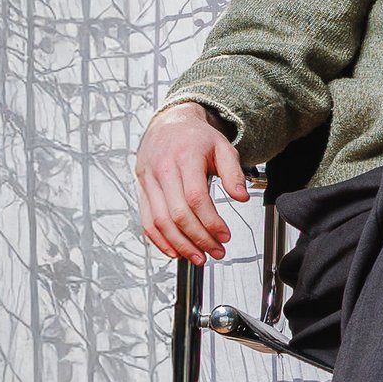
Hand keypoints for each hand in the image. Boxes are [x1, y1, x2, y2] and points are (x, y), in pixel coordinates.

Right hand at [136, 103, 248, 266]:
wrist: (169, 123)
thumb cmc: (196, 137)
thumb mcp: (223, 147)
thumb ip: (233, 172)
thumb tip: (240, 197)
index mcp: (184, 157)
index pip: (195, 197)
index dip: (210, 221)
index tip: (225, 235)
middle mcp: (162, 169)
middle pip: (177, 214)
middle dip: (198, 238)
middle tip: (215, 251)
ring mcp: (148, 180)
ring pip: (159, 221)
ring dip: (179, 244)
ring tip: (198, 257)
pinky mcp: (141, 189)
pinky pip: (147, 220)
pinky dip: (159, 239)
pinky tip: (174, 251)